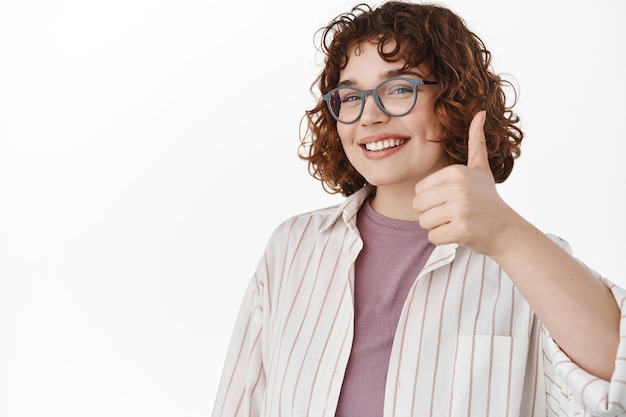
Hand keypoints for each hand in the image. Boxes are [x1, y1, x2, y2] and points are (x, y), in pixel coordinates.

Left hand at [413, 111, 513, 254]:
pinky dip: (443, 239)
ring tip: (457, 221)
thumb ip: (476, 143)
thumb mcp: (481, 168)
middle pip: (418, 206)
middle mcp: (457, 188)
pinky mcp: (461, 229)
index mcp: (455, 172)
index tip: (453, 200)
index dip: (432, 199)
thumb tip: (479, 113)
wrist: (507, 230)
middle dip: (432, 214)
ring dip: (438, 227)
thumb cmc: (488, 200)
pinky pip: (433, 237)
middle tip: (454, 213)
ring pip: (424, 222)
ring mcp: (460, 209)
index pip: (419, 190)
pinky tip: (460, 233)